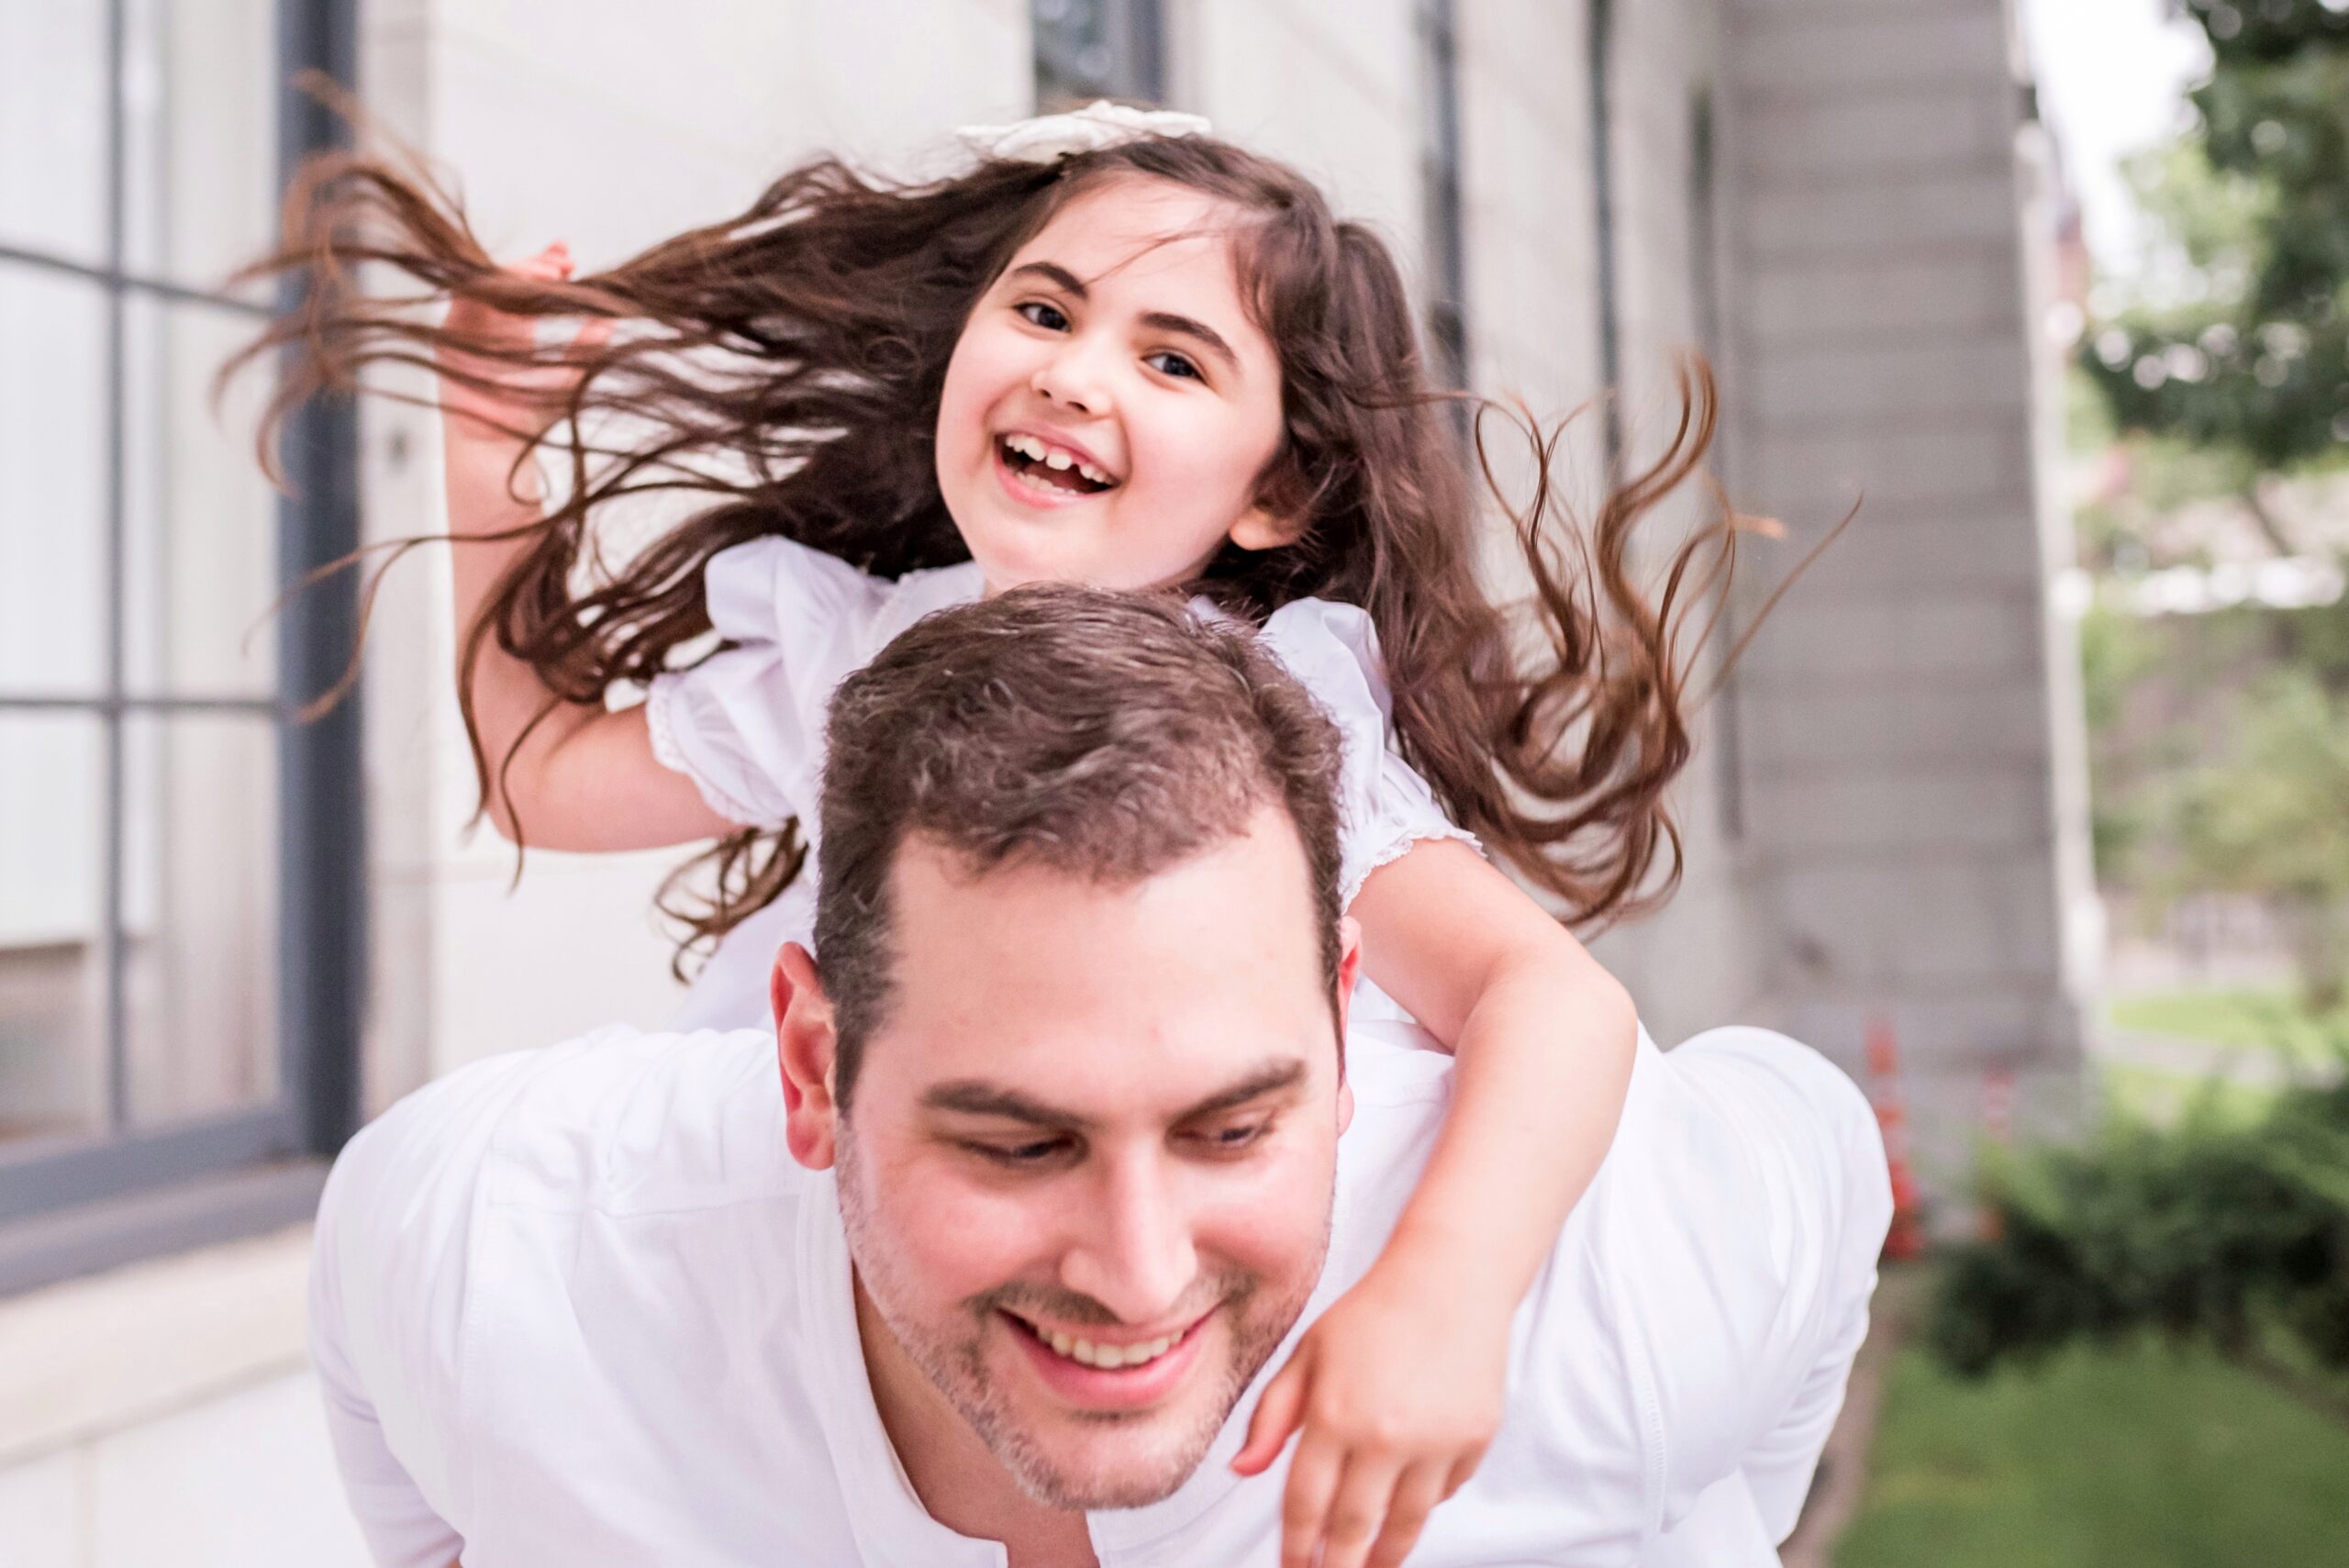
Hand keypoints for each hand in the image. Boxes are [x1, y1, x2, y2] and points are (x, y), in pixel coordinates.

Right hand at [437, 241, 609, 444]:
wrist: (502, 446)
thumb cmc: (534, 416)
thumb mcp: (571, 374)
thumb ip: (589, 345)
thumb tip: (614, 315)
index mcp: (516, 330)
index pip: (528, 287)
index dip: (547, 268)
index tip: (572, 262)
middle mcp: (490, 324)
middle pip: (508, 278)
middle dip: (536, 263)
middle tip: (564, 260)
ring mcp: (468, 327)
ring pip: (488, 281)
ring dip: (518, 270)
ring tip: (551, 273)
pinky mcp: (449, 334)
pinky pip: (466, 296)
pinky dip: (493, 284)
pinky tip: (522, 285)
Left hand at [1231, 1262, 1506, 1567]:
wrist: (1451, 1279)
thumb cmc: (1372, 1313)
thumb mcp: (1307, 1353)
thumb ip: (1271, 1415)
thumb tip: (1242, 1470)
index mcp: (1333, 1413)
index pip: (1305, 1504)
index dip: (1296, 1548)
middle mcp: (1384, 1435)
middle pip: (1353, 1528)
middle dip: (1337, 1567)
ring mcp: (1434, 1442)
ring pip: (1403, 1525)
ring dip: (1382, 1557)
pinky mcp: (1474, 1441)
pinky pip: (1442, 1494)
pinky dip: (1423, 1504)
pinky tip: (1407, 1502)